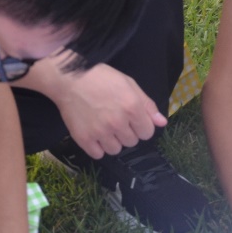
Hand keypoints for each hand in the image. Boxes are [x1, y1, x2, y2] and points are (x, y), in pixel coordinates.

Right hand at [51, 64, 166, 157]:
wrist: (70, 79)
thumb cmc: (101, 78)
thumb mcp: (129, 84)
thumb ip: (147, 104)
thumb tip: (162, 123)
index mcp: (132, 107)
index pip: (147, 132)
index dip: (141, 126)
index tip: (132, 119)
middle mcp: (118, 122)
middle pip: (132, 142)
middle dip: (127, 132)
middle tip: (115, 119)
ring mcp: (100, 132)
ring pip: (116, 150)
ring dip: (112, 141)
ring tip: (104, 126)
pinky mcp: (84, 139)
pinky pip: (98, 154)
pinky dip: (97, 147)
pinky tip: (94, 133)